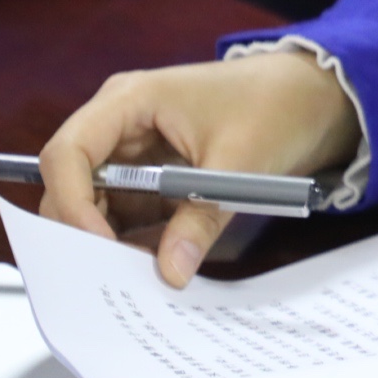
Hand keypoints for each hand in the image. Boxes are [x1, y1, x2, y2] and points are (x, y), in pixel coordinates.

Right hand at [35, 50, 362, 286]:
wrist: (309, 97)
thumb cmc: (270, 108)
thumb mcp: (238, 165)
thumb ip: (200, 218)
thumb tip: (170, 274)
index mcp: (127, 102)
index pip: (68, 153)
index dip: (72, 203)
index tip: (99, 249)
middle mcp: (118, 126)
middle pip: (72, 183)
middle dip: (84, 230)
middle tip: (111, 278)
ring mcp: (134, 153)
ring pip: (96, 205)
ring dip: (110, 242)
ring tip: (136, 280)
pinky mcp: (153, 178)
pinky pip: (128, 216)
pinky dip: (134, 243)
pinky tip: (153, 269)